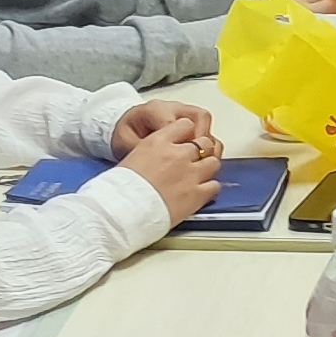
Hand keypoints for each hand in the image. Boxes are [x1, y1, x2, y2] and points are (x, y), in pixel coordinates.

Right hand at [112, 100, 223, 219]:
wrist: (122, 211)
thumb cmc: (121, 190)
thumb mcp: (132, 159)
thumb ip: (151, 152)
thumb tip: (156, 156)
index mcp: (159, 142)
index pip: (185, 124)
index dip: (187, 133)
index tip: (186, 139)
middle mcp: (178, 154)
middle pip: (204, 142)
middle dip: (201, 150)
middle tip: (195, 159)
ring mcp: (190, 174)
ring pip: (213, 162)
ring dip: (208, 168)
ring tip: (200, 175)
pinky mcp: (197, 195)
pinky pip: (214, 186)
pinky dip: (210, 188)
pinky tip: (202, 191)